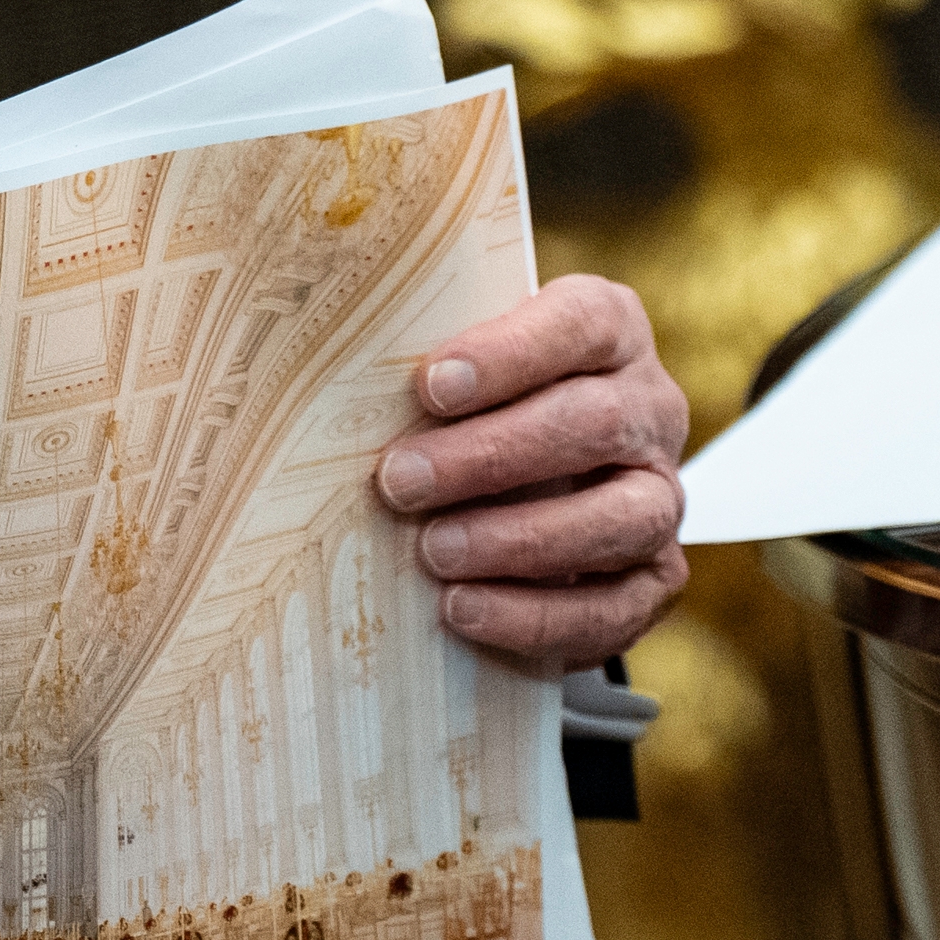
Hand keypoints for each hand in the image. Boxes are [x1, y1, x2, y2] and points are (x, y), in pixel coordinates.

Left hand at [378, 274, 689, 673]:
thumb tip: (280, 357)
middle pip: (595, 424)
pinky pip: (617, 605)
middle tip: (399, 482)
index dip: (509, 354)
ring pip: (623, 517)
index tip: (429, 388)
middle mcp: (647, 407)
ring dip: (521, 539)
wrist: (508, 489)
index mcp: (604, 330)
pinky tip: (463, 611)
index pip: (579, 323)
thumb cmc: (452, 409)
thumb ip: (395, 352)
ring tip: (432, 552)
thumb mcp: (434, 368)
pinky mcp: (654, 574)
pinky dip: (539, 616)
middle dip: (492, 456)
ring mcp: (658, 494)